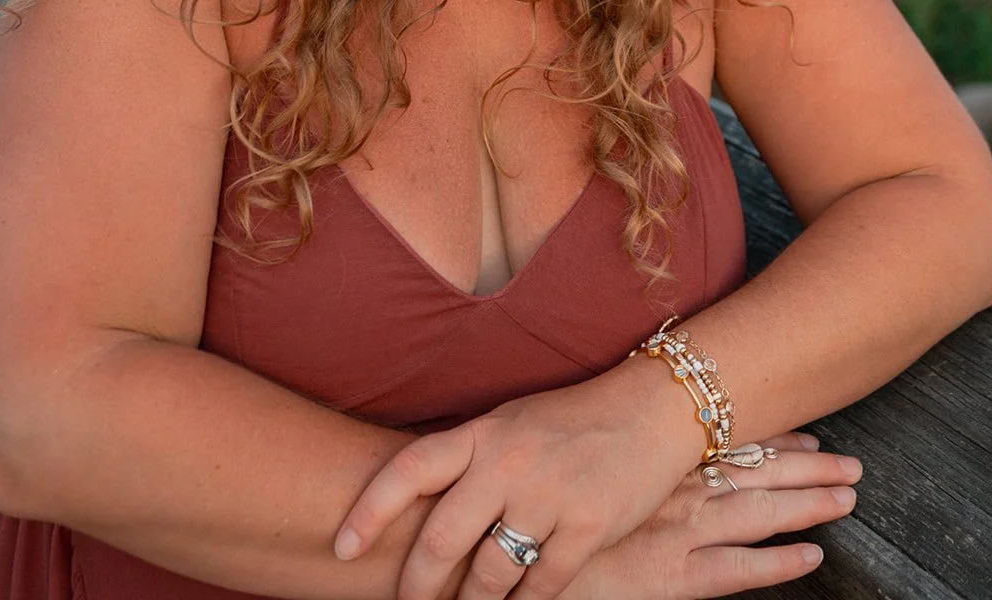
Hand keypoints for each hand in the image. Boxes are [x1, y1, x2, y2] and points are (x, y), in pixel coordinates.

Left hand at [332, 363, 720, 599]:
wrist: (650, 409)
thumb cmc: (572, 420)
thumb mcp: (511, 424)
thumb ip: (468, 459)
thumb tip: (418, 505)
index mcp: (484, 432)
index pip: (411, 468)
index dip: (370, 510)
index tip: (341, 546)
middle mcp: (509, 461)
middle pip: (442, 538)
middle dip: (417, 586)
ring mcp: (549, 495)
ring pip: (489, 574)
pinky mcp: (589, 526)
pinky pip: (541, 587)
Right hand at [565, 432, 861, 599]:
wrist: (517, 550)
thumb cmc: (545, 504)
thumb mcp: (583, 469)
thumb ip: (618, 459)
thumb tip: (640, 443)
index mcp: (655, 462)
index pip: (727, 443)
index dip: (772, 437)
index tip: (808, 432)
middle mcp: (673, 489)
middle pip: (755, 472)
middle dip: (806, 467)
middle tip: (852, 464)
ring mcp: (677, 532)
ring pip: (758, 512)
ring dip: (807, 504)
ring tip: (847, 497)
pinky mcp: (672, 577)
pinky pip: (737, 569)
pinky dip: (777, 562)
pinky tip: (811, 557)